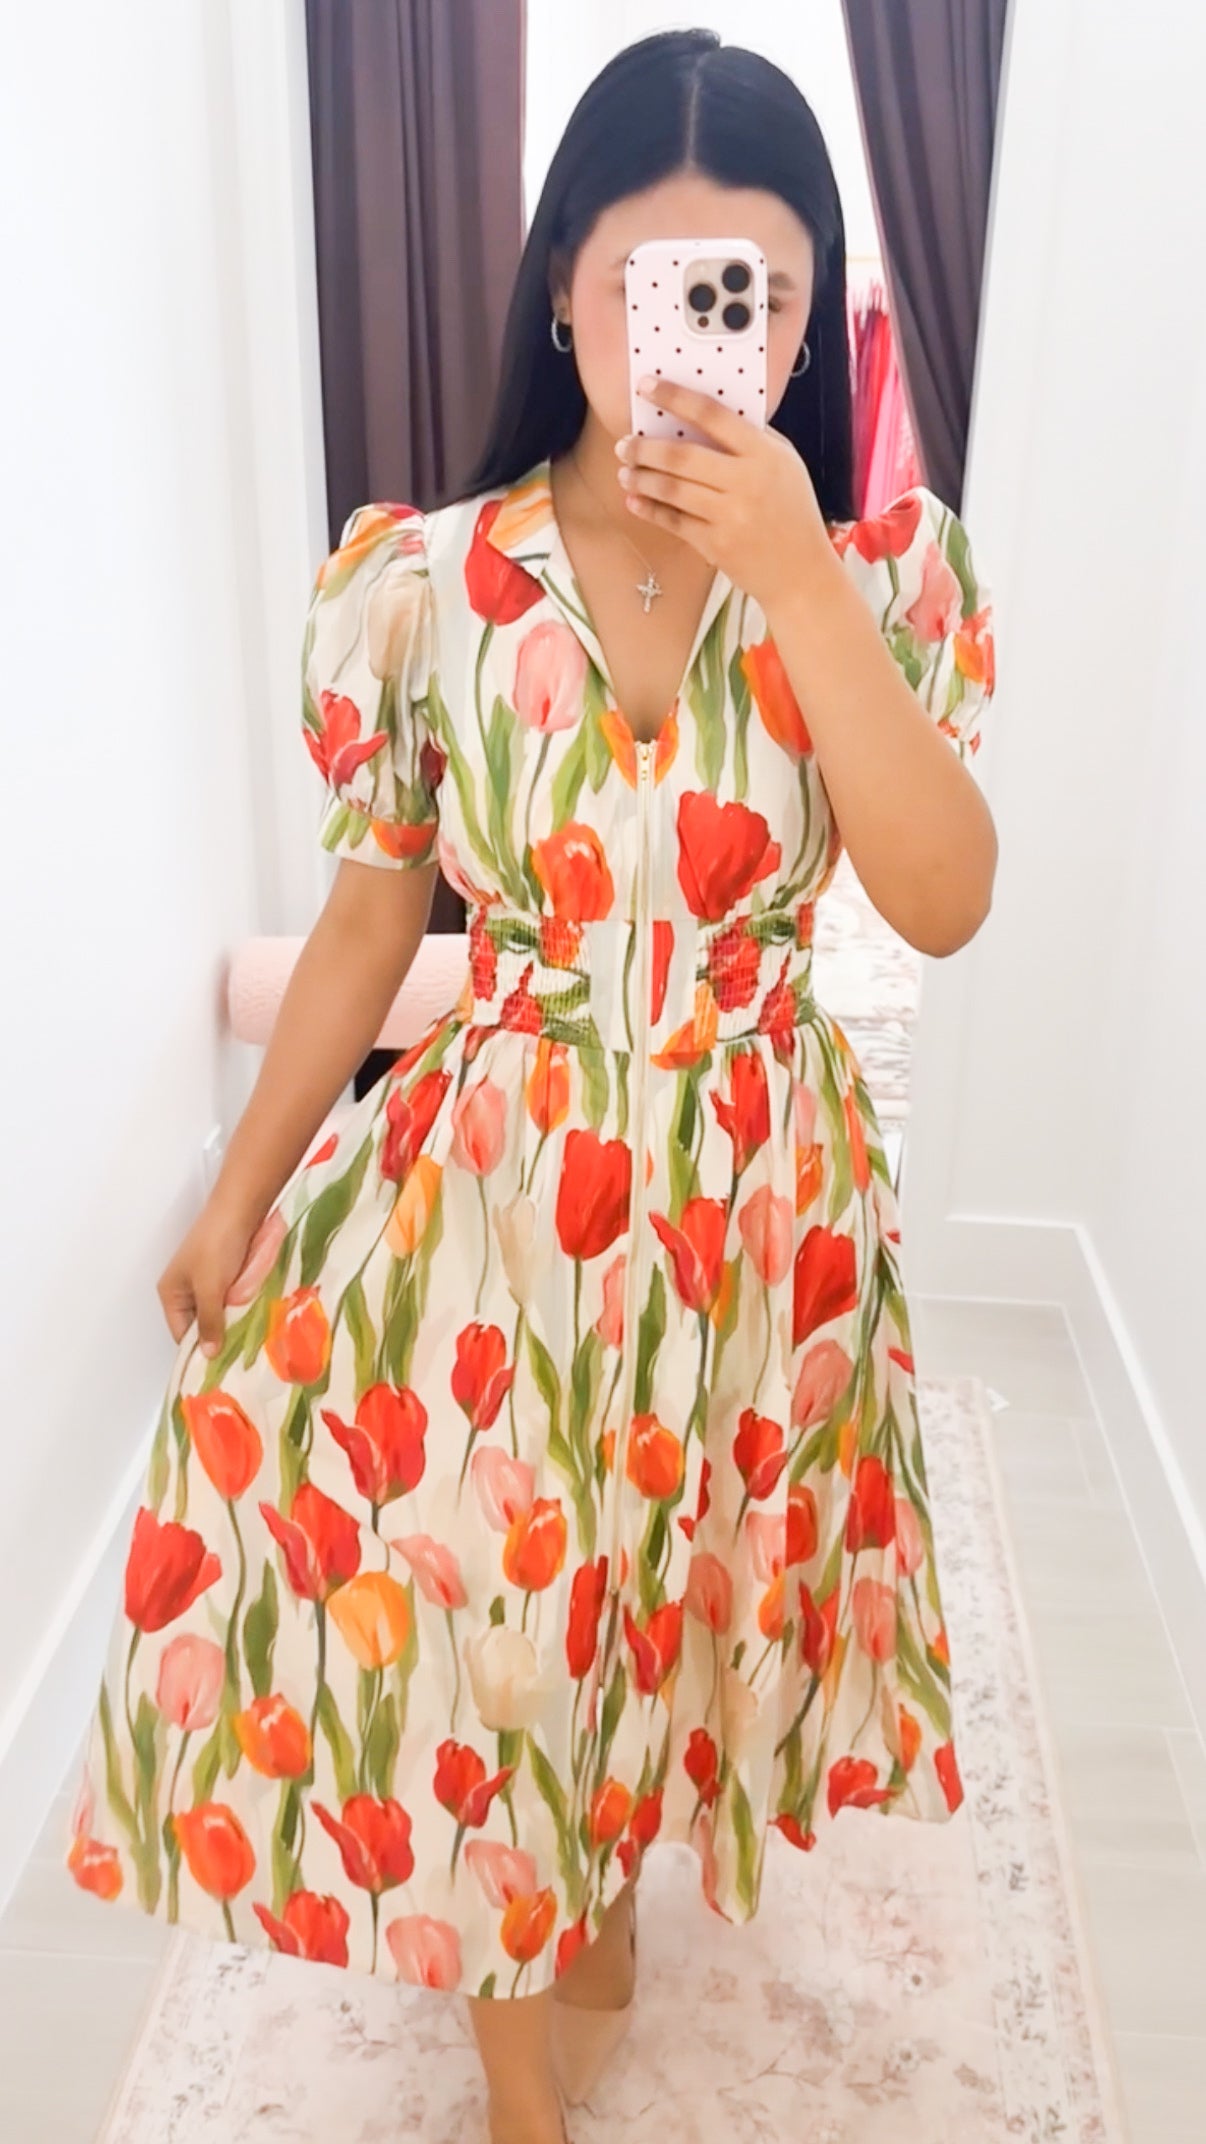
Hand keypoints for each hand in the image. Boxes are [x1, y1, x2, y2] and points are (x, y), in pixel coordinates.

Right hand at [157, 1197, 273, 1358]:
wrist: (242, 1208)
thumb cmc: (218, 1244)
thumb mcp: (210, 1287)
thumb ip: (209, 1321)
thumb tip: (208, 1354)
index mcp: (171, 1293)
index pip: (182, 1334)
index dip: (200, 1349)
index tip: (222, 1366)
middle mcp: (187, 1290)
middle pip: (203, 1325)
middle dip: (221, 1332)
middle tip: (241, 1348)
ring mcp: (209, 1282)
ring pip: (222, 1313)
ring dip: (235, 1317)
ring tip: (251, 1328)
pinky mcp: (229, 1275)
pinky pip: (235, 1300)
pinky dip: (244, 1304)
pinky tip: (257, 1310)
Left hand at [614, 374, 830, 611]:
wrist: (802, 572)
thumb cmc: (793, 512)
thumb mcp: (785, 465)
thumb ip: (752, 439)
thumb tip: (704, 416)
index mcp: (764, 454)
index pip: (712, 415)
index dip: (675, 398)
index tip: (647, 387)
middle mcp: (747, 482)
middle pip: (682, 456)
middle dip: (645, 448)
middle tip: (625, 444)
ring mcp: (730, 516)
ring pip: (672, 490)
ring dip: (642, 479)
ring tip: (626, 472)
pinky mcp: (717, 545)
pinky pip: (674, 522)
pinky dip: (650, 510)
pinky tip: (634, 501)